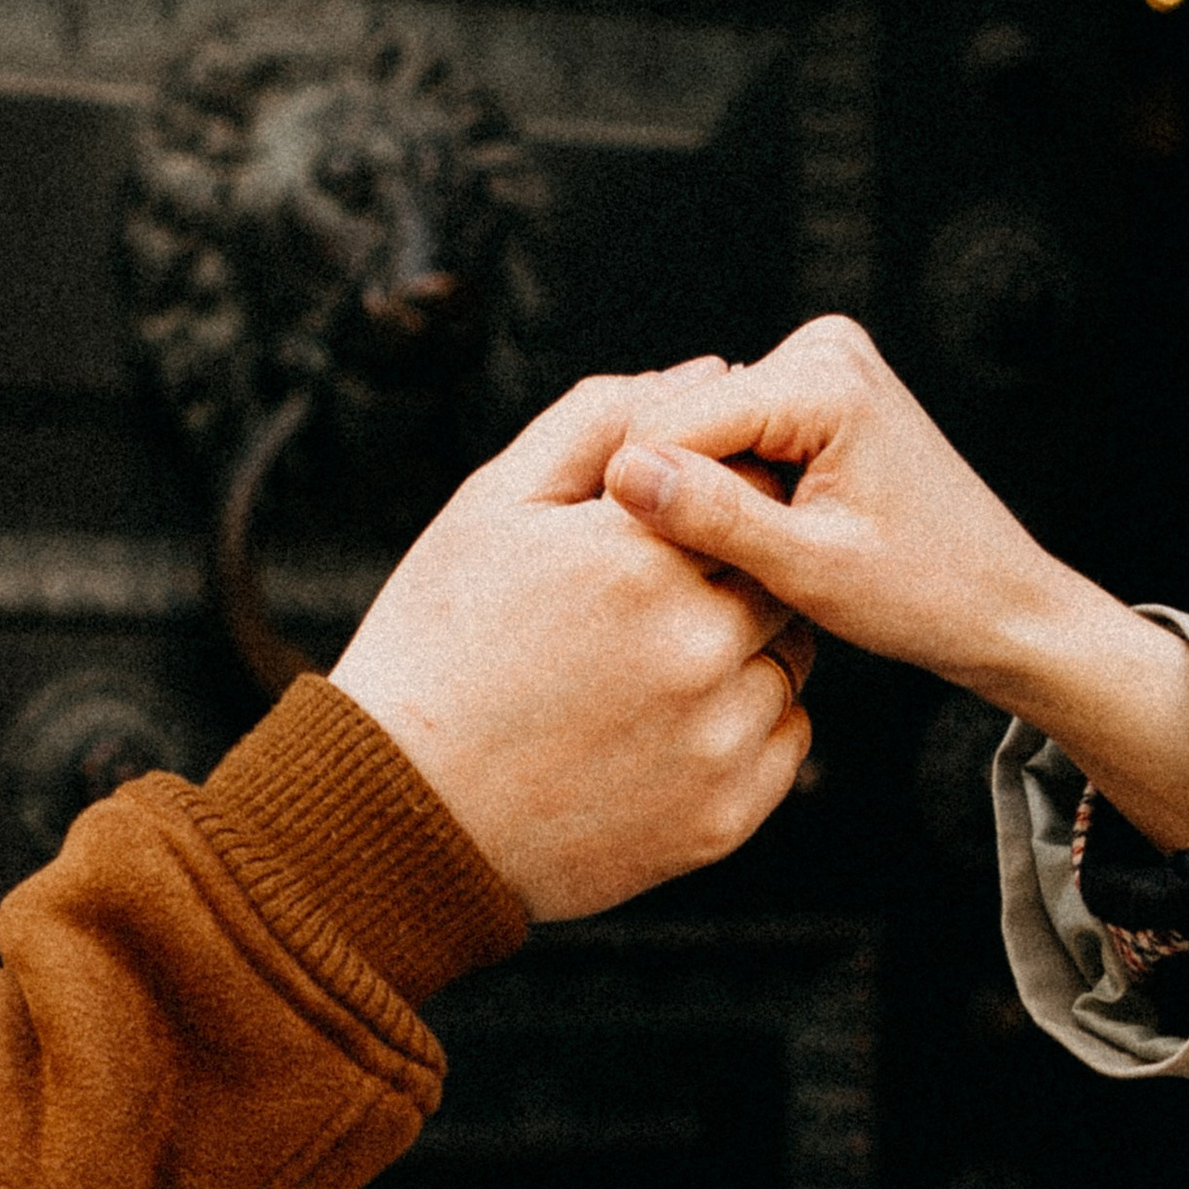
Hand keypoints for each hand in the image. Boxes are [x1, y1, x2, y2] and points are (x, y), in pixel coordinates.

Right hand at [332, 364, 814, 920]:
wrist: (397, 811)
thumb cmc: (437, 640)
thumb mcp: (493, 506)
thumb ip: (600, 422)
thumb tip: (707, 371)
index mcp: (632, 557)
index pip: (746, 486)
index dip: (720, 495)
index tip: (679, 519)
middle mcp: (690, 647)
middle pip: (777, 571)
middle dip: (737, 566)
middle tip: (667, 590)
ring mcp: (713, 740)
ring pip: (791, 656)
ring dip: (749, 644)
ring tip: (661, 657)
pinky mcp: (723, 817)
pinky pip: (787, 738)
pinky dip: (749, 721)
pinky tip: (673, 720)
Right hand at [604, 319, 1188, 852]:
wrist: (1002, 602)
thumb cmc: (925, 594)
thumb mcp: (809, 570)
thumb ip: (714, 517)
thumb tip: (622, 473)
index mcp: (826, 380)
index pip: (675, 421)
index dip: (637, 495)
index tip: (619, 565)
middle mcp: (825, 349)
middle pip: (686, 418)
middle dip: (672, 492)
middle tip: (678, 574)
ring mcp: (824, 363)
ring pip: (703, 428)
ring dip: (699, 493)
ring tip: (725, 560)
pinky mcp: (820, 391)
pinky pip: (735, 433)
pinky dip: (729, 487)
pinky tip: (749, 538)